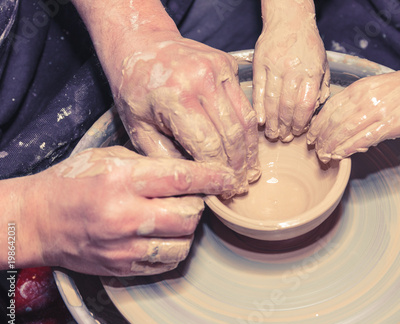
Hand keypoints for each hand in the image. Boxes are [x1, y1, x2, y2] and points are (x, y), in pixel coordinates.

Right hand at [30, 146, 235, 275]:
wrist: (37, 220)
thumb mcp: (108, 158)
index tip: (228, 177)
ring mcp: (123, 247)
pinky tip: (162, 234)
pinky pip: (166, 262)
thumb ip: (150, 164)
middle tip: (190, 196)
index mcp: (121, 181)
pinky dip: (173, 247)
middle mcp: (125, 216)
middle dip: (198, 203)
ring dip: (187, 228)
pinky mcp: (122, 267)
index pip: (181, 178)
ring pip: (183, 242)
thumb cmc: (71, 182)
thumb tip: (189, 170)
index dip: (211, 176)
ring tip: (173, 216)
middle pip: (189, 214)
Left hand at [114, 35, 259, 196]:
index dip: (218, 172)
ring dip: (249, 150)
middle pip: (232, 134)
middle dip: (238, 166)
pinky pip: (245, 103)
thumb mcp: (138, 127)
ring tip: (249, 171)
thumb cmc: (135, 87)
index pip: (207, 145)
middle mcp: (200, 79)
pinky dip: (248, 128)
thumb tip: (194, 183)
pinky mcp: (228, 65)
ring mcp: (218, 69)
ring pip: (246, 119)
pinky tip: (246, 147)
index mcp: (174, 96)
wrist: (141, 44)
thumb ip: (166, 157)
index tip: (223, 190)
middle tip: (240, 186)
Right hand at [253, 6, 329, 141]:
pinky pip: (259, 90)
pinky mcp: (260, 64)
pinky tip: (259, 120)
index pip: (305, 105)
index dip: (301, 123)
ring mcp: (274, 67)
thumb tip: (316, 111)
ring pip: (272, 101)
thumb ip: (321, 87)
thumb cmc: (307, 44)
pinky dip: (259, 107)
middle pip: (287, 106)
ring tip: (272, 134)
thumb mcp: (322, 64)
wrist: (289, 19)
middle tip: (283, 138)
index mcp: (311, 72)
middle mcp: (293, 70)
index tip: (298, 132)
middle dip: (285, 126)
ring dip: (271, 121)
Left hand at [307, 68, 399, 161]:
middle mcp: (364, 99)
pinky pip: (363, 138)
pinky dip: (348, 147)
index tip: (310, 136)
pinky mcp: (389, 124)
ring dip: (331, 145)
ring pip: (344, 131)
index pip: (329, 108)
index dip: (317, 124)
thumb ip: (355, 101)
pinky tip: (340, 154)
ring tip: (325, 155)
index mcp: (358, 89)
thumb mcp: (373, 87)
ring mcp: (376, 111)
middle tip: (315, 150)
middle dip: (321, 138)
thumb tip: (339, 121)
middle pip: (333, 121)